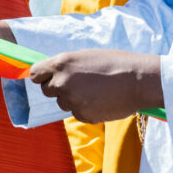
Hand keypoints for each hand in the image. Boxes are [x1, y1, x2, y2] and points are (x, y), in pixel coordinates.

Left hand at [28, 49, 161, 123]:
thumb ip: (65, 66)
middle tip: (77, 84)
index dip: (41, 76)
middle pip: (46, 91)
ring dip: (73, 99)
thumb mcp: (84, 56)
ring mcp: (72, 100)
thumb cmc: (113, 63)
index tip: (47, 78)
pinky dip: (86, 109)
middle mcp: (62, 82)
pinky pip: (77, 113)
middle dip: (58, 89)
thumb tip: (52, 74)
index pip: (35, 74)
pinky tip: (101, 100)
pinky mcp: (82, 115)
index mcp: (61, 63)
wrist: (137, 80)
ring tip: (94, 91)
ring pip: (63, 103)